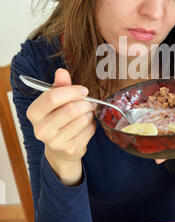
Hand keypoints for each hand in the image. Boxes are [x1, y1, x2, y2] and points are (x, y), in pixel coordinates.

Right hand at [26, 68, 96, 183]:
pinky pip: (89, 131)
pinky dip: (92, 125)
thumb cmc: (58, 117)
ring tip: (87, 113)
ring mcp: (55, 142)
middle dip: (85, 103)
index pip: (52, 97)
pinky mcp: (70, 150)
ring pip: (82, 120)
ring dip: (89, 114)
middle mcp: (41, 129)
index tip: (83, 90)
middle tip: (89, 102)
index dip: (72, 91)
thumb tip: (61, 71)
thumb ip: (60, 85)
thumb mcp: (56, 100)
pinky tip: (86, 126)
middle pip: (70, 109)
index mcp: (34, 113)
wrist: (60, 148)